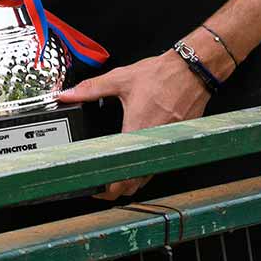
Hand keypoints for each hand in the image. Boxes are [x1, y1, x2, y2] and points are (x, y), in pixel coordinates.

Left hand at [58, 50, 212, 200]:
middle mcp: (153, 142)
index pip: (122, 174)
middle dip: (117, 189)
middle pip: (135, 182)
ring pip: (148, 175)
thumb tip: (69, 94)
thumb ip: (92, 88)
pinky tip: (138, 159)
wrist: (191, 71)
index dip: (108, 187)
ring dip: (133, 179)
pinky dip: (147, 168)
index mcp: (136, 129)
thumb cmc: (162, 75)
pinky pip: (159, 164)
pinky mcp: (175, 141)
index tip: (96, 187)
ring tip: (117, 175)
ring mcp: (166, 144)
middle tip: (102, 185)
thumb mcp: (121, 78)